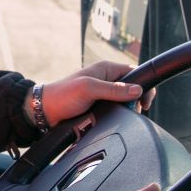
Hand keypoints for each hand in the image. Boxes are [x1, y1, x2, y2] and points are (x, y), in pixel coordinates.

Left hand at [32, 61, 154, 126]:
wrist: (44, 111)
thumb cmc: (63, 95)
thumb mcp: (89, 89)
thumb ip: (113, 90)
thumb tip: (137, 90)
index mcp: (106, 69)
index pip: (134, 72)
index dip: (144, 85)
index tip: (145, 101)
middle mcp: (106, 79)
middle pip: (132, 88)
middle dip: (136, 100)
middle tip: (135, 111)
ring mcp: (102, 93)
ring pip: (124, 101)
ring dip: (127, 109)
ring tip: (125, 117)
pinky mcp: (98, 106)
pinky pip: (115, 110)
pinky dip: (118, 115)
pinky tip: (117, 121)